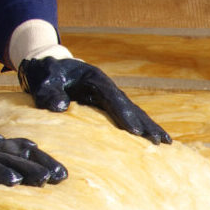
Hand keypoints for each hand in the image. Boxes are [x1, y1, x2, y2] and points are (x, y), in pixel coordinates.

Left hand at [18, 57, 170, 144]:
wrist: (47, 67)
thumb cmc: (45, 72)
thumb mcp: (43, 78)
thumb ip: (49, 92)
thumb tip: (60, 107)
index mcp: (95, 80)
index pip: (113, 98)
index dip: (124, 114)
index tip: (134, 132)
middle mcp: (107, 88)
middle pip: (131, 106)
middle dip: (145, 124)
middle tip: (159, 141)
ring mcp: (109, 98)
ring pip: (134, 113)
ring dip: (149, 127)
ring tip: (165, 143)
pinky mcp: (107, 107)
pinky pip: (127, 118)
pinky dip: (140, 128)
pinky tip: (153, 141)